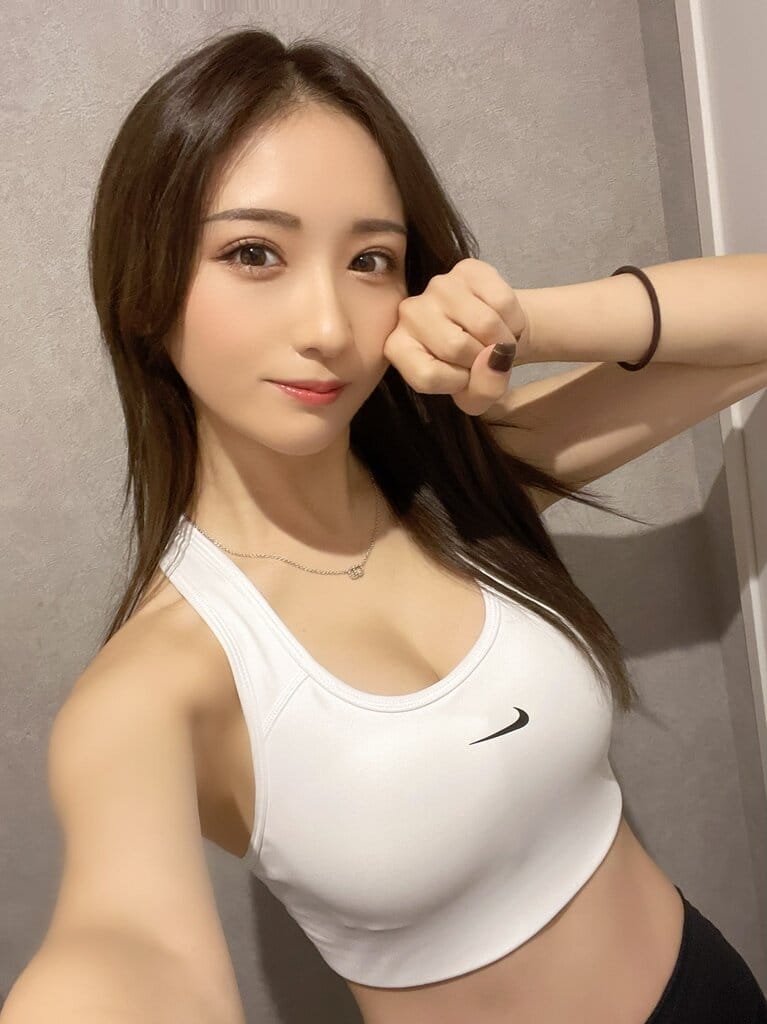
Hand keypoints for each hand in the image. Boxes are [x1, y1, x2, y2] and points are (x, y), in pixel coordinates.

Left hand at [382, 257, 529, 416]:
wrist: (495, 335)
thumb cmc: (474, 369)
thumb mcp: (475, 397)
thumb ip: (484, 391)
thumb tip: (496, 358)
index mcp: (397, 347)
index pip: (426, 375)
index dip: (457, 382)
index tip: (464, 376)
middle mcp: (409, 312)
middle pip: (456, 346)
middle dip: (484, 360)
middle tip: (486, 358)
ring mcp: (437, 286)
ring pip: (484, 323)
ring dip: (504, 341)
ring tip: (498, 342)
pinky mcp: (468, 269)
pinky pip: (502, 301)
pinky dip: (514, 320)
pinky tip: (504, 322)